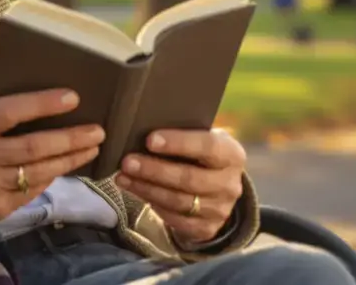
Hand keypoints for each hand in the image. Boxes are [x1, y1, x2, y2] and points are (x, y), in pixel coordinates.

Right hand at [0, 89, 103, 226]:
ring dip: (71, 159)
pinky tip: (67, 165)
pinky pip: (34, 190)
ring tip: (92, 147)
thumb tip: (40, 89)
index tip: (73, 98)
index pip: (11, 111)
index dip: (43, 104)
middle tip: (98, 130)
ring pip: (40, 171)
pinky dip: (53, 175)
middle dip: (71, 138)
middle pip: (34, 146)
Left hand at [115, 128, 245, 245]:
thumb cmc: (200, 154)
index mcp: (232, 155)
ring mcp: (220, 209)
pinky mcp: (206, 228)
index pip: (207, 147)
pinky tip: (135, 191)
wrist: (217, 187)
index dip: (178, 143)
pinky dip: (152, 204)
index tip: (150, 140)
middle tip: (127, 162)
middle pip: (189, 178)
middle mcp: (230, 184)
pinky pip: (174, 219)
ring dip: (146, 188)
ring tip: (123, 177)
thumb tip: (143, 127)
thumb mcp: (202, 139)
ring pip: (178, 201)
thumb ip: (183, 133)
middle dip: (154, 170)